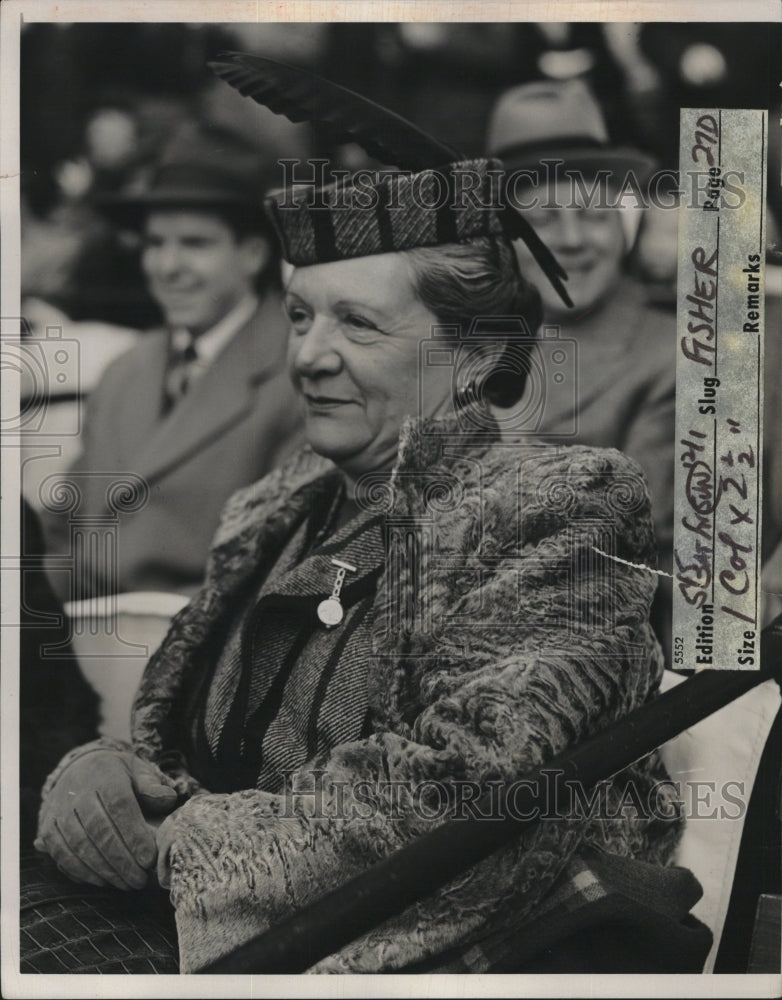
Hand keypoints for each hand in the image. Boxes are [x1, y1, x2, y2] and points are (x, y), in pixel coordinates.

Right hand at [35, 749, 177, 889]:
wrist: (79, 769)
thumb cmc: (118, 776)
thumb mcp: (137, 771)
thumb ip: (152, 786)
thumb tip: (168, 799)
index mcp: (104, 775)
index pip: (119, 806)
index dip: (134, 834)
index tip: (149, 859)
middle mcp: (77, 792)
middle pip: (99, 830)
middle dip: (121, 859)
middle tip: (140, 879)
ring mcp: (59, 812)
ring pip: (79, 846)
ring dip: (104, 870)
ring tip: (127, 884)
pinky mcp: (47, 829)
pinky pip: (62, 855)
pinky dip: (83, 872)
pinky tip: (104, 881)